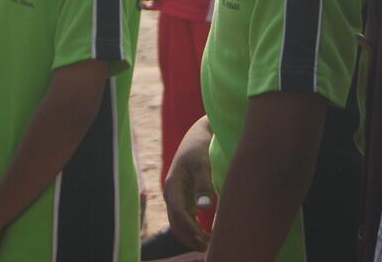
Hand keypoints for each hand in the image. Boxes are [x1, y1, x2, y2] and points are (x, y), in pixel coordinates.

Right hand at [165, 118, 214, 250]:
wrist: (199, 134)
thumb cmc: (200, 147)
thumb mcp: (202, 164)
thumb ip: (203, 185)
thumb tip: (205, 208)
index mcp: (172, 186)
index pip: (178, 214)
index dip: (191, 230)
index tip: (206, 240)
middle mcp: (171, 194)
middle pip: (175, 224)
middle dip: (190, 238)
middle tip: (209, 248)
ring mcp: (177, 196)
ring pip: (179, 224)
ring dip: (191, 236)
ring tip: (209, 245)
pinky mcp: (184, 197)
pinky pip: (185, 219)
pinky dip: (193, 229)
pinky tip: (207, 235)